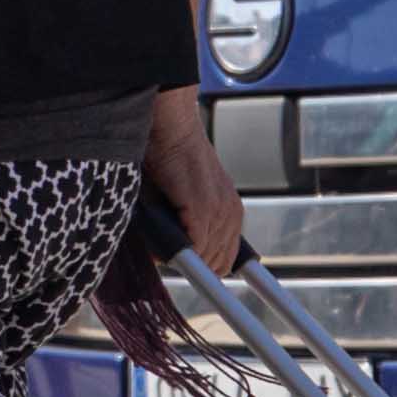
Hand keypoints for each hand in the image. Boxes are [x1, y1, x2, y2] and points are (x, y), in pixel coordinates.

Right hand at [142, 86, 245, 276]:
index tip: (188, 268)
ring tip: (164, 247)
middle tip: (170, 256)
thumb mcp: (185, 198)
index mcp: (230, 211)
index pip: (227, 259)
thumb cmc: (169, 159)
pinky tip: (164, 246)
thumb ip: (183, 226)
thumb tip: (167, 256)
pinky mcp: (203, 209)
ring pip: (207, 259)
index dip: (206, 268)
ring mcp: (220, 211)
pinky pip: (196, 248)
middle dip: (193, 266)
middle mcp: (231, 213)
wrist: (171, 128)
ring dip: (184, 259)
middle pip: (219, 264)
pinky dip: (178, 252)